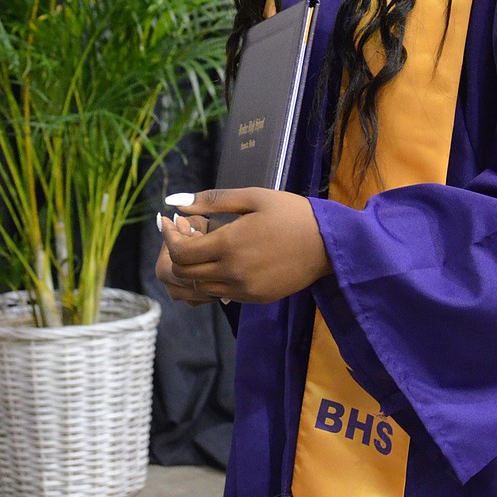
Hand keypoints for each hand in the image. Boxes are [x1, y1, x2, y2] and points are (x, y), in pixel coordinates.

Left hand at [157, 188, 331, 303]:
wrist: (328, 244)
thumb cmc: (292, 213)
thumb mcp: (254, 197)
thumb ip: (213, 200)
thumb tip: (176, 203)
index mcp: (229, 245)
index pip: (180, 252)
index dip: (168, 237)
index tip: (169, 221)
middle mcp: (232, 273)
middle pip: (183, 274)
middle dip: (175, 252)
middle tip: (186, 232)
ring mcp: (243, 290)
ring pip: (198, 289)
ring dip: (192, 269)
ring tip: (203, 247)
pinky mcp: (255, 299)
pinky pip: (220, 295)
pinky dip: (210, 280)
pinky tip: (221, 260)